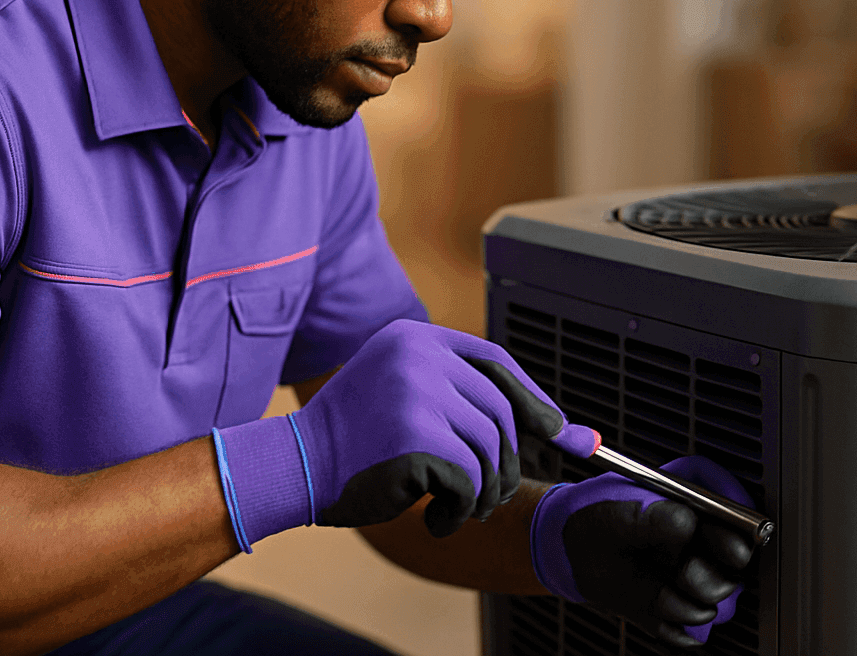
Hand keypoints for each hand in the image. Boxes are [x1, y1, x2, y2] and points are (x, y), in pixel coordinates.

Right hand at [212, 319, 598, 549]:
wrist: (294, 468)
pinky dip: (462, 509)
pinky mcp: (417, 438)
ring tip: (457, 507)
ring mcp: (417, 393)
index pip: (496, 362)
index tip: (562, 432)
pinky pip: (471, 480)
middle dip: (510, 461)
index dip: (534, 399)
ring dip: (485, 491)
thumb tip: (557, 427)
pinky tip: (434, 518)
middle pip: (501, 411)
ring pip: (491, 449)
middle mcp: (418, 356)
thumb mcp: (403, 394)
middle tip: (493, 494)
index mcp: (415, 338)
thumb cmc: (352, 443)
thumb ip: (459, 397)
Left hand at [531, 456, 756, 649]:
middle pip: (732, 574)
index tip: (733, 553)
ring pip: (711, 607)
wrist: (569, 546)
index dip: (739, 542)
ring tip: (660, 595)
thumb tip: (689, 524)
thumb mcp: (624, 509)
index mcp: (693, 514)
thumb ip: (658, 517)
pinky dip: (675, 631)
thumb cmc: (596, 514)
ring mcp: (683, 581)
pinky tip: (656, 614)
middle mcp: (695, 549)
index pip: (736, 529)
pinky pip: (686, 634)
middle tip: (686, 575)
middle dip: (713, 581)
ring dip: (688, 607)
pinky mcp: (668, 611)